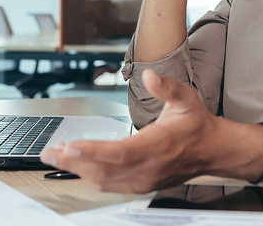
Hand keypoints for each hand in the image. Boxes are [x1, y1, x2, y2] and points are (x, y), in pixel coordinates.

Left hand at [39, 69, 221, 192]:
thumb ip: (167, 87)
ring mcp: (145, 180)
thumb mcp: (186, 98)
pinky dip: (90, 176)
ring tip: (57, 158)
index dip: (93, 151)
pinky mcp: (141, 185)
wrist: (212, 150)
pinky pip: (111, 185)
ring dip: (78, 170)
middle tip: (50, 153)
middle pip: (105, 170)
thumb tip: (149, 76)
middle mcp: (149, 167)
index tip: (70, 147)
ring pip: (104, 180)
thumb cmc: (196, 124)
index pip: (120, 152)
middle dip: (74, 162)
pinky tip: (77, 167)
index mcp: (158, 145)